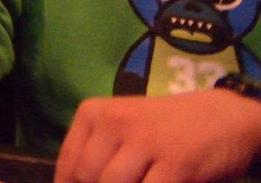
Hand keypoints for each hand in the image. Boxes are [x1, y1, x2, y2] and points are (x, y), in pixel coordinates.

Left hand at [54, 90, 260, 182]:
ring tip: (142, 181)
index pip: (68, 163)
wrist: (221, 116)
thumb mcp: (122, 128)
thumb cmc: (164, 127)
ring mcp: (146, 141)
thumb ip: (97, 154)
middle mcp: (114, 122)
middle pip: (87, 177)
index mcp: (94, 113)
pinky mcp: (176, 162)